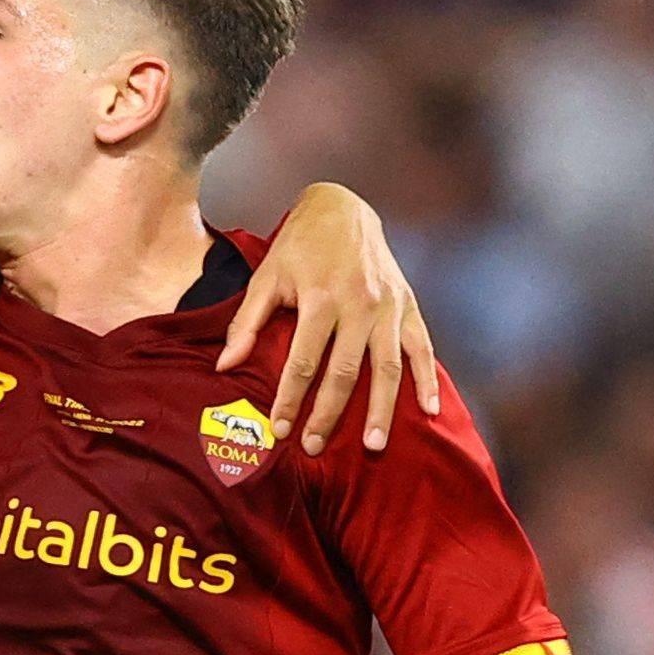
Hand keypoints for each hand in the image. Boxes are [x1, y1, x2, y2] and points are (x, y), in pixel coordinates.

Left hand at [225, 183, 437, 452]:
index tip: (281, 430)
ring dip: (382, 409)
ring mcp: (387, 307)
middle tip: (315, 447)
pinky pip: (422, 348)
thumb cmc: (299, 246)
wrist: (342, 208)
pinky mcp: (407, 305)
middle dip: (329, 414)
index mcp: (319, 298)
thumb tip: (224, 365)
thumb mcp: (266, 277)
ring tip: (374, 445)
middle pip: (345, 372)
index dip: (290, 399)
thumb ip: (246, 323)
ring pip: (387, 367)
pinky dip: (427, 379)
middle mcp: (357, 305)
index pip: (302, 362)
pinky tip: (429, 410)